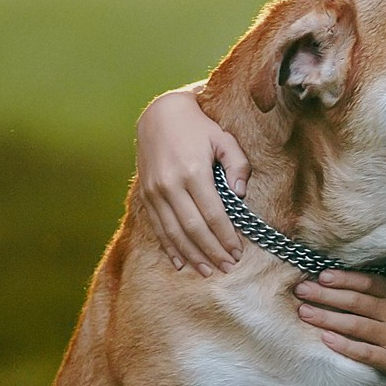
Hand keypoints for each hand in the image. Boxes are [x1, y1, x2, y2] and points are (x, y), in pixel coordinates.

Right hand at [133, 89, 249, 275]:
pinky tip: (181, 262)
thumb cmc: (199, 127)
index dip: (225, 237)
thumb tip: (239, 196)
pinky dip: (170, 247)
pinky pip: (158, 227)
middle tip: (227, 267)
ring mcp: (155, 191)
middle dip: (212, 251)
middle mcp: (170, 185)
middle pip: (193, 229)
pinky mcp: (146, 195)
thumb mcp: (224, 138)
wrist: (160, 114)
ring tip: (207, 271)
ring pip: (174, 232)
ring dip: (192, 255)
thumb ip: (237, 165)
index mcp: (193, 171)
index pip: (213, 214)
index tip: (238, 252)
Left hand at [298, 264, 385, 384]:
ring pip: (354, 326)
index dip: (344, 279)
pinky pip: (363, 352)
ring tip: (304, 312)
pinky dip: (344, 346)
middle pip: (355, 302)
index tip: (321, 275)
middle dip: (325, 295)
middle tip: (300, 290)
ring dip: (326, 318)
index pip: (368, 283)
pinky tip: (326, 339)